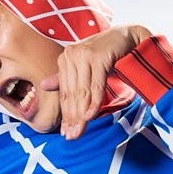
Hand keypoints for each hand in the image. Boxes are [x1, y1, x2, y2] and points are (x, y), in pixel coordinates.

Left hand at [40, 24, 152, 139]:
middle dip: (72, 118)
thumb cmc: (106, 54)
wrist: (129, 37)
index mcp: (65, 59)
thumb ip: (67, 79)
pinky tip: (90, 117)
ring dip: (81, 114)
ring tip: (79, 132)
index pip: (65, 92)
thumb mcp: (86, 68)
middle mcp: (71, 55)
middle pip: (72, 94)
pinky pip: (96, 85)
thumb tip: (43, 85)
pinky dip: (94, 102)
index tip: (66, 133)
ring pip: (83, 91)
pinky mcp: (98, 56)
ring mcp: (84, 54)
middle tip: (72, 137)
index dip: (65, 114)